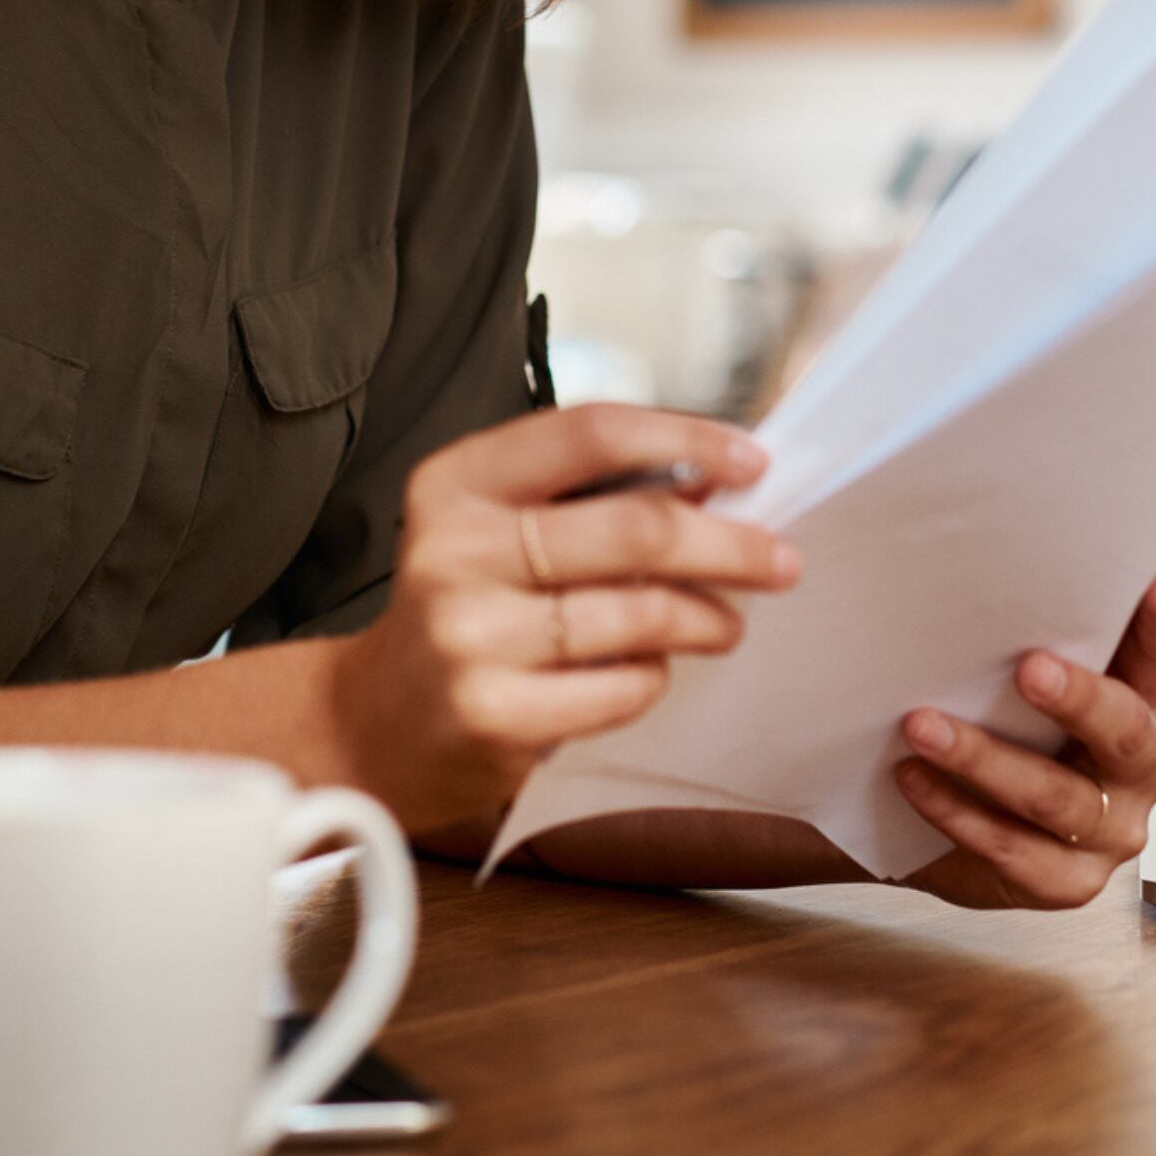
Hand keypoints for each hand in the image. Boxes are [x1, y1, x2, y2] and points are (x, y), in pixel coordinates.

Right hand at [333, 403, 800, 833]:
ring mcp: (469, 637)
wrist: (374, 722)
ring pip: (638, 615)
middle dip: (728, 544)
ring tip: (726, 623)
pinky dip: (653, 678)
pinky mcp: (491, 715)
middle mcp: (454, 550)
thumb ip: (588, 496)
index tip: (752, 461)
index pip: (590, 432)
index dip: (686, 438)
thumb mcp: (497, 525)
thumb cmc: (468, 607)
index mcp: (457, 481)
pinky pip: (621, 688)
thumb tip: (717, 481)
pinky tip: (648, 671)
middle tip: (780, 559)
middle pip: (634, 529)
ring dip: (706, 618)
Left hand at [889, 571, 1155, 911]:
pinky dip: (957, 812)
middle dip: (1079, 699)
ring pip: (1056, 797)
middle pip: (1126, 732)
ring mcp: (1109, 831)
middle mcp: (1138, 768)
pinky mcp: (1066, 882)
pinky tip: (912, 778)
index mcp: (1137, 700)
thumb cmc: (990, 723)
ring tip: (920, 725)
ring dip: (984, 759)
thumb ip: (1024, 634)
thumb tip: (979, 567)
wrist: (939, 821)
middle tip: (1029, 668)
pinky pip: (1015, 850)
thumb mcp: (1011, 678)